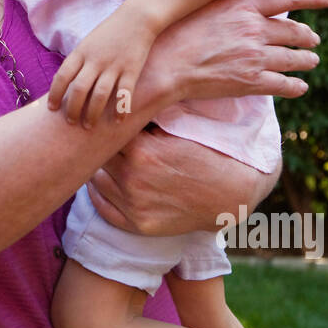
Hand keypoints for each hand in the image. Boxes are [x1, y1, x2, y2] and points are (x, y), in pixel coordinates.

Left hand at [47, 9, 155, 128]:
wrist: (137, 18)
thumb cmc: (109, 33)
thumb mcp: (87, 43)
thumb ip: (77, 62)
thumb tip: (65, 84)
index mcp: (81, 53)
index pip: (62, 76)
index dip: (55, 94)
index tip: (52, 109)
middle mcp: (95, 60)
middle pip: (79, 89)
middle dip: (73, 109)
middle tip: (71, 122)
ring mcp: (114, 65)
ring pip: (99, 95)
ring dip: (93, 113)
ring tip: (88, 126)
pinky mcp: (132, 69)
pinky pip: (124, 94)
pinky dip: (121, 110)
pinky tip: (118, 121)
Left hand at [85, 126, 281, 236]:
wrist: (230, 193)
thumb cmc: (204, 154)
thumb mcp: (176, 129)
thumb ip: (145, 119)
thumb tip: (117, 102)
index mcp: (140, 151)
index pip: (106, 134)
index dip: (105, 127)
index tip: (103, 122)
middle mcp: (133, 180)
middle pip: (98, 158)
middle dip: (100, 147)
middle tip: (98, 140)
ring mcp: (134, 206)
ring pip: (96, 182)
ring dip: (98, 169)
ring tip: (100, 159)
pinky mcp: (139, 225)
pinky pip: (103, 209)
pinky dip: (98, 195)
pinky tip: (101, 182)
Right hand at [138, 0, 327, 107]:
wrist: (164, 65)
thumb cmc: (177, 34)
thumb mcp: (206, 8)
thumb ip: (233, 7)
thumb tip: (250, 7)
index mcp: (243, 5)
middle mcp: (254, 29)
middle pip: (295, 32)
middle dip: (308, 37)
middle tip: (313, 40)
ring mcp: (255, 56)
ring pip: (294, 59)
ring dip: (306, 61)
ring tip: (310, 61)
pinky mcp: (251, 82)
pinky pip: (284, 85)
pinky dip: (296, 86)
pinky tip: (300, 87)